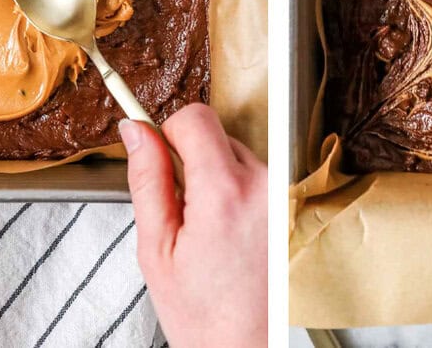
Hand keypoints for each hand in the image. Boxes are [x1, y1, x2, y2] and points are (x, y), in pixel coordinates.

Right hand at [122, 104, 266, 347]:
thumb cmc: (203, 315)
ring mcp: (284, 197)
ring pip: (239, 157)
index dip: (170, 133)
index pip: (196, 118)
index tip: (162, 159)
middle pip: (219, 136)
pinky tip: (234, 237)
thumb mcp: (156, 249)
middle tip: (186, 214)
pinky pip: (261, 180)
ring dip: (221, 181)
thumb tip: (136, 130)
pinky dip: (243, 197)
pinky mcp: (295, 208)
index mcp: (224, 193)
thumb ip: (147, 180)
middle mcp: (264, 187)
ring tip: (213, 232)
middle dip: (195, 163)